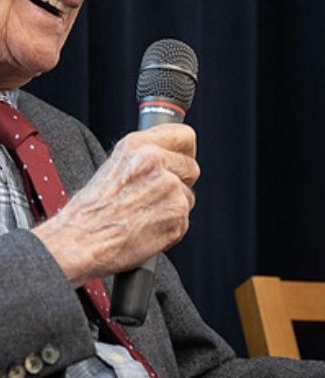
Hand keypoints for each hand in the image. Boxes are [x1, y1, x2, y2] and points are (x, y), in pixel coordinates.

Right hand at [33, 123, 198, 287]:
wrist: (80, 242)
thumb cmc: (90, 211)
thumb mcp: (114, 165)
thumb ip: (144, 156)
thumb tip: (169, 155)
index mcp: (139, 145)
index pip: (185, 136)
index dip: (184, 152)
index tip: (181, 160)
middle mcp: (156, 161)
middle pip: (191, 168)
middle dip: (180, 183)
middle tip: (155, 197)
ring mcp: (169, 188)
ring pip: (188, 196)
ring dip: (173, 207)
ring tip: (145, 215)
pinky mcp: (177, 214)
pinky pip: (184, 221)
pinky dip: (171, 228)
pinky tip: (148, 230)